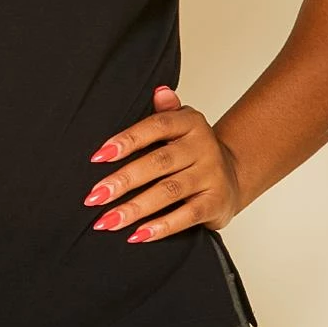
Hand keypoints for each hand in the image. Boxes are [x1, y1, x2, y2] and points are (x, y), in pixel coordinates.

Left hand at [83, 83, 241, 242]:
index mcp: (190, 123)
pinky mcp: (216, 203)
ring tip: (107, 221)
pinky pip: (186, 216)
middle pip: (158, 163)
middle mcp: (203, 147)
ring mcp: (211, 175)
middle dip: (123, 181)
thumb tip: (158, 91)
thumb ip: (165, 111)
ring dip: (135, 208)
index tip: (97, 156)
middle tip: (94, 197)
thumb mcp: (181, 126)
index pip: (156, 127)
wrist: (233, 176)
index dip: (127, 140)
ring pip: (168, 191)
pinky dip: (161, 227)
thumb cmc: (192, 151)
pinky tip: (136, 235)